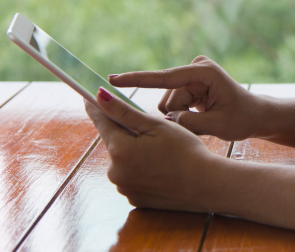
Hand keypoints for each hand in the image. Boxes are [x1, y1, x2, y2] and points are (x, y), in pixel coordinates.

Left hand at [85, 86, 221, 211]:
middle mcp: (115, 172)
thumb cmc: (185, 151)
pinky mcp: (134, 199)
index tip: (89, 96)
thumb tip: (99, 95)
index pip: (101, 122)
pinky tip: (161, 167)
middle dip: (127, 133)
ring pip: (124, 161)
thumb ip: (124, 112)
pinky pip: (132, 177)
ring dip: (134, 153)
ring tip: (161, 152)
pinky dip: (141, 169)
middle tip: (150, 129)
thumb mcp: (156, 126)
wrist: (205, 186)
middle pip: (115, 143)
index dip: (96, 107)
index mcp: (120, 150)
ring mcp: (124, 188)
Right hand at [108, 55, 264, 141]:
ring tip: (204, 120)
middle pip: (167, 97)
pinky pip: (173, 104)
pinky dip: (181, 116)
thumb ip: (189, 123)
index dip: (137, 80)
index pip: (164, 77)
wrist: (255, 115)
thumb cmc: (242, 119)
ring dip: (180, 118)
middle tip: (202, 123)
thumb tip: (165, 119)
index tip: (112, 80)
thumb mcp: (218, 125)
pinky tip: (199, 117)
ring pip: (168, 104)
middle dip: (178, 116)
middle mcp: (195, 68)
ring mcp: (191, 75)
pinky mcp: (188, 83)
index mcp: (204, 72)